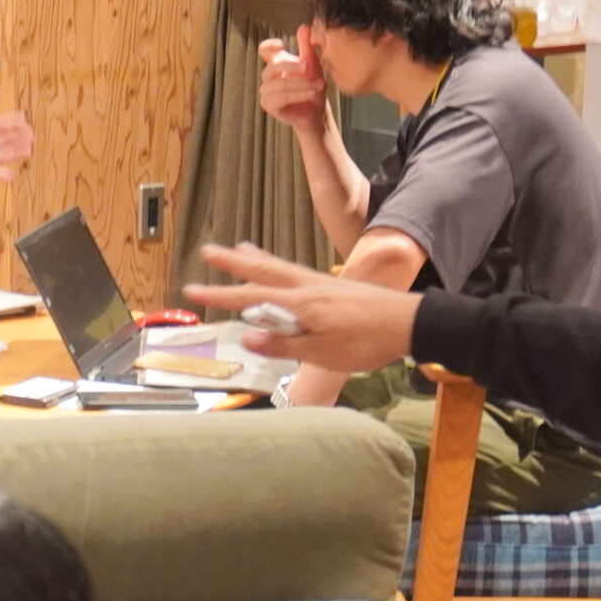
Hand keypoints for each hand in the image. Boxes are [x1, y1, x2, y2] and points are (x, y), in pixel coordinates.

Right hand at [182, 242, 421, 369]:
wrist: (406, 323)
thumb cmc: (366, 340)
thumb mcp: (321, 352)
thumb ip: (283, 344)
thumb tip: (247, 337)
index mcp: (299, 304)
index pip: (250, 297)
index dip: (220, 294)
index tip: (193, 289)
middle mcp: (306, 286)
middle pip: (261, 270)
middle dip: (232, 262)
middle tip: (207, 251)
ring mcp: (320, 283)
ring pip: (279, 265)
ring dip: (254, 258)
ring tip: (237, 248)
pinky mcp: (333, 286)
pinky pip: (296, 269)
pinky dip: (279, 264)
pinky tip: (281, 269)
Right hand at [256, 25, 327, 134]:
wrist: (317, 113)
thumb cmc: (313, 88)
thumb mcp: (313, 66)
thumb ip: (307, 48)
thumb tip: (305, 27)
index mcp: (277, 64)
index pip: (264, 50)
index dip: (269, 46)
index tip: (282, 45)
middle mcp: (269, 77)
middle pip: (272, 66)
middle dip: (291, 66)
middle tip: (308, 68)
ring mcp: (266, 91)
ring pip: (278, 83)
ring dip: (299, 84)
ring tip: (316, 86)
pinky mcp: (269, 105)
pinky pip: (280, 97)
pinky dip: (297, 94)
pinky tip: (310, 94)